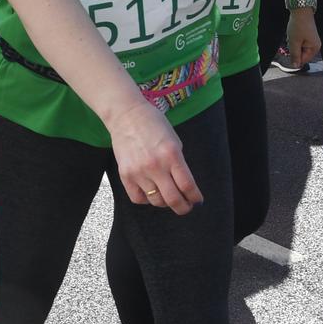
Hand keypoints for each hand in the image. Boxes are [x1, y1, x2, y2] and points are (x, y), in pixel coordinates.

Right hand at [106, 97, 201, 214]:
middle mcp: (156, 166)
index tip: (197, 200)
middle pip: (173, 199)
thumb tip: (184, 186)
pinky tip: (151, 192)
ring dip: (165, 203)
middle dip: (183, 207)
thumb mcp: (175, 141)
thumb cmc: (153, 124)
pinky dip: (147, 199)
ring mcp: (139, 172)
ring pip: (156, 201)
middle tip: (186, 206)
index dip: (195, 198)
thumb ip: (179, 164)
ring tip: (168, 196)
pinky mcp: (125, 175)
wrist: (126, 116)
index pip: (188, 186)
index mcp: (172, 155)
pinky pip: (138, 198)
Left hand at [285, 8, 321, 67]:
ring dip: (294, 44)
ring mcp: (312, 41)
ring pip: (299, 49)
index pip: (303, 60)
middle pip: (301, 55)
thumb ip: (295, 55)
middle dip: (294, 49)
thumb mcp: (294, 42)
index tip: (290, 50)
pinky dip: (295, 40)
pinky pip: (299, 43)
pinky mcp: (308, 36)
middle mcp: (315, 45)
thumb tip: (295, 66)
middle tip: (292, 40)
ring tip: (293, 36)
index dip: (295, 57)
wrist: (301, 11)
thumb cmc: (299, 25)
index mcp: (314, 48)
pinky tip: (294, 34)